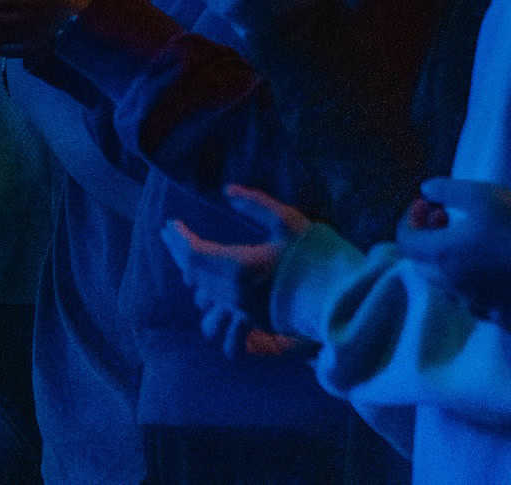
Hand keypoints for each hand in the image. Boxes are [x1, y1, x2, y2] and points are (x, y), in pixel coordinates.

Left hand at [160, 185, 312, 357]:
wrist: (340, 298)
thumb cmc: (315, 256)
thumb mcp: (287, 220)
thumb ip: (255, 204)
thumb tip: (228, 191)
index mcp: (238, 266)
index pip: (194, 253)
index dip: (178, 238)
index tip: (170, 223)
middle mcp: (233, 292)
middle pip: (193, 273)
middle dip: (178, 252)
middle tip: (171, 235)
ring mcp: (243, 310)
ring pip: (202, 297)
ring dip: (192, 277)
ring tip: (190, 261)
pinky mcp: (254, 320)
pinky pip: (218, 311)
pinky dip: (208, 295)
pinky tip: (211, 286)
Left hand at [397, 178, 510, 315]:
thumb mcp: (481, 194)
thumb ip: (447, 190)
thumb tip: (426, 191)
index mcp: (442, 254)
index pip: (406, 241)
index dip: (409, 219)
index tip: (427, 204)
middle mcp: (450, 281)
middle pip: (419, 262)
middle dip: (424, 236)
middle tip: (443, 215)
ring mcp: (470, 299)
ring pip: (440, 280)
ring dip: (442, 256)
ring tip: (465, 236)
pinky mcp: (491, 308)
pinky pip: (462, 293)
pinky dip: (460, 273)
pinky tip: (482, 260)